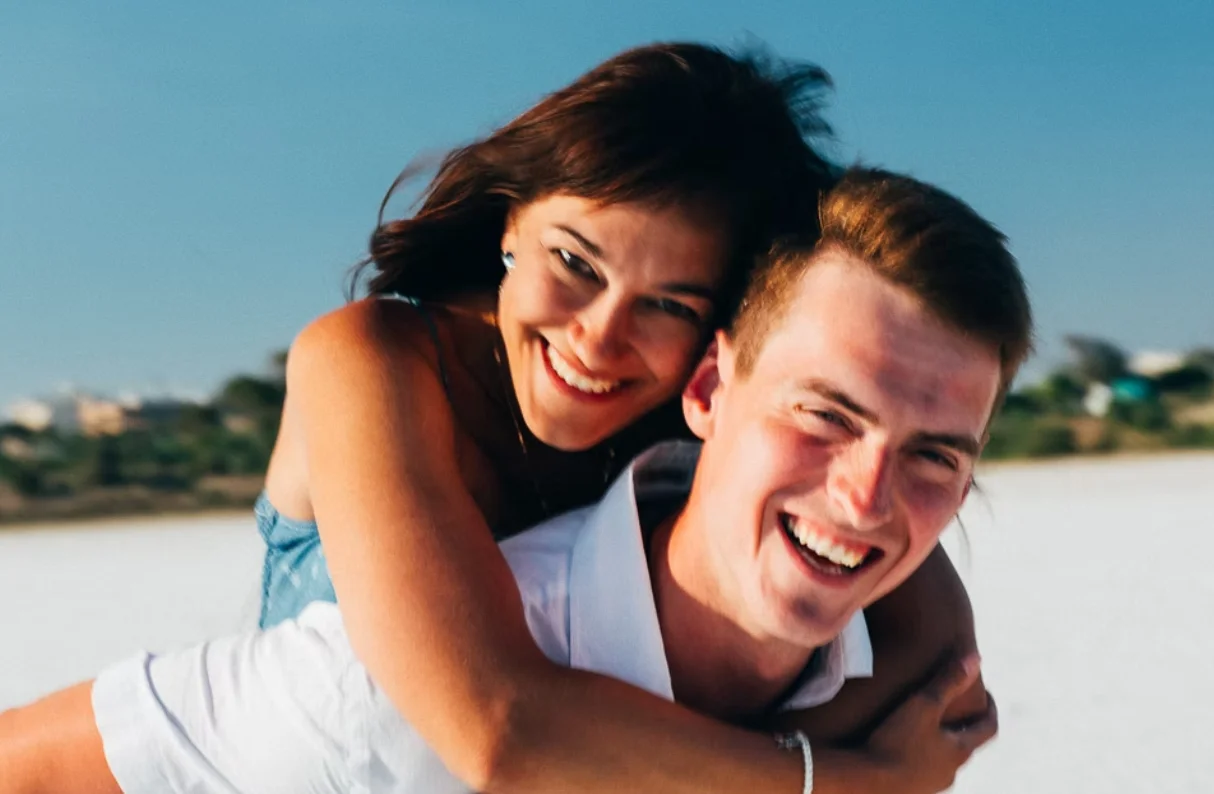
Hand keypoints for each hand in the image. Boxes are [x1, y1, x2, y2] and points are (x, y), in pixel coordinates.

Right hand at [862, 653, 997, 792]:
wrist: (866, 782)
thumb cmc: (896, 742)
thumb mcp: (923, 705)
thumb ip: (949, 681)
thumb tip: (977, 658)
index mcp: (960, 751)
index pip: (989, 728)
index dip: (991, 708)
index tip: (985, 693)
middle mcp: (952, 771)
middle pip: (965, 744)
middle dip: (961, 724)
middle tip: (951, 705)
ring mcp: (932, 784)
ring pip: (943, 759)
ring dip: (939, 742)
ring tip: (924, 724)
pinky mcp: (913, 791)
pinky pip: (923, 770)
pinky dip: (920, 755)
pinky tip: (902, 746)